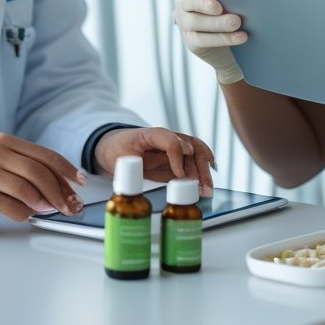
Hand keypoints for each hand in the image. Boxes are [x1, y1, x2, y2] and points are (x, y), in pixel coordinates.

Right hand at [0, 133, 85, 224]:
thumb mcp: (4, 165)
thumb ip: (30, 171)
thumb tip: (65, 189)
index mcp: (6, 142)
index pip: (45, 155)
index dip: (67, 170)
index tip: (81, 183)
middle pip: (38, 172)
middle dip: (60, 191)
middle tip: (70, 206)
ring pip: (25, 189)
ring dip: (44, 203)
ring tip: (50, 210)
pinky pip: (10, 206)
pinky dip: (24, 213)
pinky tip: (26, 214)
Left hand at [96, 127, 216, 196]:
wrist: (113, 148)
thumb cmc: (117, 150)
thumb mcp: (121, 157)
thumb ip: (138, 162)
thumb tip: (155, 171)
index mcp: (152, 134)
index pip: (171, 140)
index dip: (178, 157)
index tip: (180, 176)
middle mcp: (168, 138)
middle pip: (190, 147)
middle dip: (199, 167)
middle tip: (203, 187)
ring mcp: (174, 146)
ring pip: (196, 153)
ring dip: (204, 170)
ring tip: (208, 189)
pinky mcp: (176, 157)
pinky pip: (194, 159)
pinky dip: (204, 166)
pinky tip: (211, 176)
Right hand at [175, 0, 246, 83]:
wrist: (228, 41)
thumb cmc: (231, 9)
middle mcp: (184, 4)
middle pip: (189, 1)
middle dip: (204, 4)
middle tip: (219, 7)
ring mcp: (185, 23)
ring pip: (196, 22)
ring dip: (218, 23)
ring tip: (236, 22)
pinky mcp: (191, 41)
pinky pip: (203, 40)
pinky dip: (223, 38)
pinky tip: (241, 36)